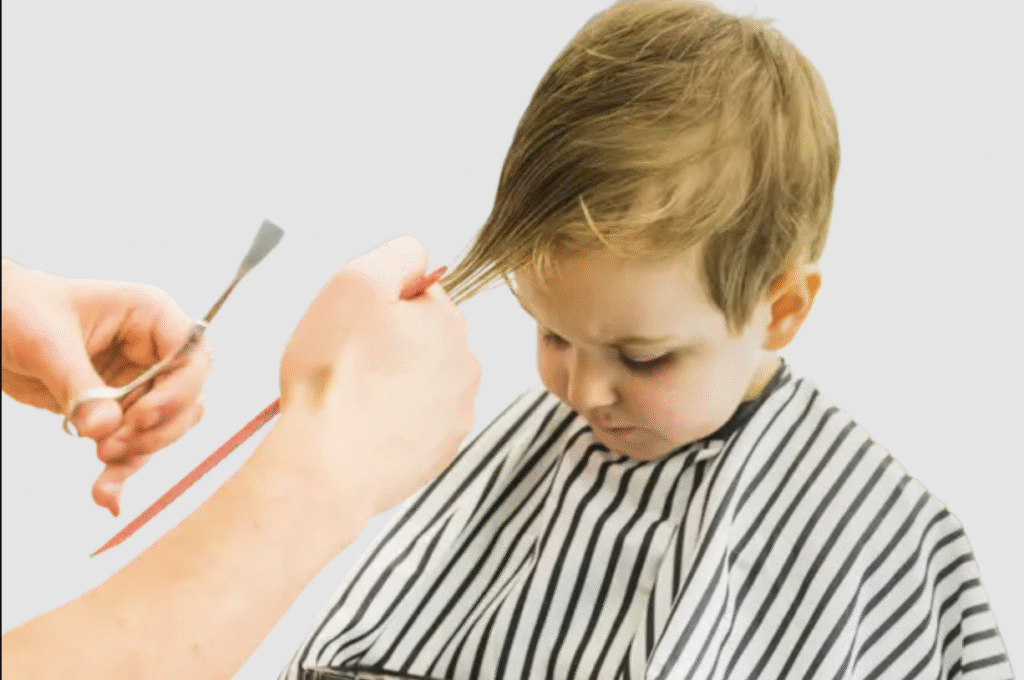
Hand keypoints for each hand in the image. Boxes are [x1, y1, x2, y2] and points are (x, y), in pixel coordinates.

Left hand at [1, 259, 213, 514]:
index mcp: (151, 316)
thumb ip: (78, 384)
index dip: (177, 391)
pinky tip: (106, 496)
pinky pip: (132, 445)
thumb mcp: (44, 341)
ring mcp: (139, 382)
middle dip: (154, 431)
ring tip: (101, 475)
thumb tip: (105, 430)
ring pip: (163, 430)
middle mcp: (154, 351)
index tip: (139, 418)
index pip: (192, 358)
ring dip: (137, 456)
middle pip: (186, 400)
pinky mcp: (118, 410)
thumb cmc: (17, 308)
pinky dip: (120, 472)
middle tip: (109, 448)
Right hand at [278, 236, 480, 515]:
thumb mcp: (355, 283)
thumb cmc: (336, 376)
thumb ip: (396, 255)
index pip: (418, 294)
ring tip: (352, 398)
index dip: (378, 304)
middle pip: (421, 338)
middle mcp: (464, 366)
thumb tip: (417, 255)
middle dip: (388, 344)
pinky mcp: (441, 450)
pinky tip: (364, 426)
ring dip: (391, 382)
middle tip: (347, 362)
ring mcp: (456, 413)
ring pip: (419, 380)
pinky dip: (393, 420)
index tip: (353, 326)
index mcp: (449, 322)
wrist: (329, 464)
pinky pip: (416, 421)